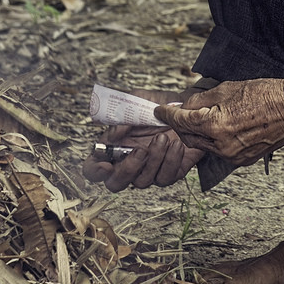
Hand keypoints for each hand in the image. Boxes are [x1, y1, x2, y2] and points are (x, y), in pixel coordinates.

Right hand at [80, 88, 203, 191]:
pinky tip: (177, 144)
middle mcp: (129, 162)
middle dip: (127, 170)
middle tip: (141, 150)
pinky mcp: (170, 172)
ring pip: (142, 182)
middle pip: (116, 183)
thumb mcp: (138, 100)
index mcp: (114, 146)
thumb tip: (113, 134)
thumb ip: (122, 114)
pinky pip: (166, 177)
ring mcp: (149, 170)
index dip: (95, 171)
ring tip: (163, 137)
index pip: (93, 168)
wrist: (190, 106)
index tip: (106, 164)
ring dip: (153, 160)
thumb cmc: (160, 103)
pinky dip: (171, 160)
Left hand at [154, 73, 283, 166]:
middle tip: (179, 113)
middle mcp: (222, 145)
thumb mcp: (227, 88)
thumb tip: (185, 106)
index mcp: (215, 125)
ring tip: (202, 118)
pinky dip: (214, 141)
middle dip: (180, 126)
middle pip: (188, 138)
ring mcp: (233, 156)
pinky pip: (219, 152)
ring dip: (197, 134)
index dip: (167, 114)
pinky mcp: (243, 160)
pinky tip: (219, 127)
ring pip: (203, 147)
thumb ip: (200, 99)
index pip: (181, 121)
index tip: (160, 111)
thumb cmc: (266, 93)